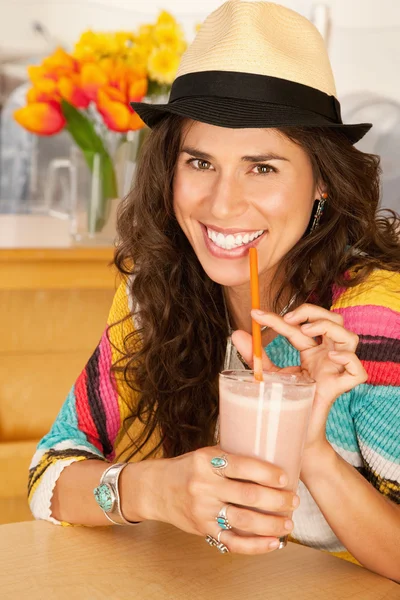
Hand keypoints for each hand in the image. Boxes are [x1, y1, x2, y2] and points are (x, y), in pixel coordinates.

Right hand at [146, 446, 298, 554]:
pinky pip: (232, 542)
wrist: (155, 488)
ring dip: (271, 524)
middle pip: (247, 495)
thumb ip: (231, 456)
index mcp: (206, 461)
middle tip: (294, 500)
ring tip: (289, 523)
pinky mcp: (203, 529)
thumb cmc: (188, 468)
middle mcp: (204, 485)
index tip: (285, 477)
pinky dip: (255, 545)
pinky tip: (273, 543)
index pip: (241, 466)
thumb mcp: (205, 454)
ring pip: (243, 520)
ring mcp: (203, 510)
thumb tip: (270, 452)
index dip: (266, 472)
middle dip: (276, 500)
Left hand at [232, 304, 366, 452]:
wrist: (289, 438)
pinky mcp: (338, 389)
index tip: (256, 314)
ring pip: (350, 339)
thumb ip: (256, 355)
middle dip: (313, 311)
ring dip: (330, 327)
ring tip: (307, 331)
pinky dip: (349, 360)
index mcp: (311, 351)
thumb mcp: (267, 375)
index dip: (278, 317)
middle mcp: (325, 358)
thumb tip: (236, 333)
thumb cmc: (283, 405)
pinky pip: (358, 372)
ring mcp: (334, 372)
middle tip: (288, 319)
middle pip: (334, 320)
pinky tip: (331, 357)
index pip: (299, 326)